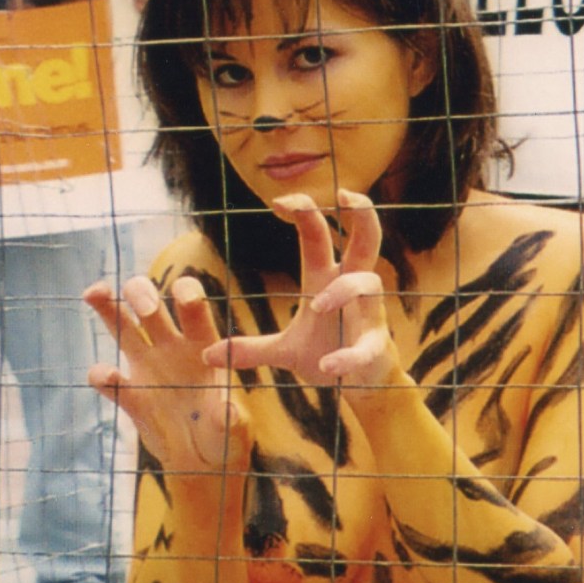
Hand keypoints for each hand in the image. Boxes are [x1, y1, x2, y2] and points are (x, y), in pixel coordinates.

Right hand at [86, 274, 250, 473]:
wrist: (203, 463)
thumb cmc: (225, 437)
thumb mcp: (234, 430)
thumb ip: (231, 418)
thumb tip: (226, 408)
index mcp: (202, 345)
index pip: (192, 306)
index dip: (187, 293)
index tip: (184, 300)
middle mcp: (171, 348)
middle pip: (149, 304)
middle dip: (142, 294)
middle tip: (146, 308)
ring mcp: (146, 368)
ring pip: (120, 327)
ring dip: (106, 307)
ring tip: (93, 292)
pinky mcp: (129, 396)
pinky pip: (107, 380)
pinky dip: (101, 376)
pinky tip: (106, 377)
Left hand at [211, 192, 398, 386]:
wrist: (358, 388)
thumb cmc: (326, 354)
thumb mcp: (283, 351)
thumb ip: (251, 349)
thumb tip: (207, 355)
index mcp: (327, 281)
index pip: (319, 236)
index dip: (304, 213)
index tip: (278, 202)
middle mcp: (352, 289)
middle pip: (366, 240)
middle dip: (361, 214)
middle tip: (345, 194)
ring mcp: (368, 315)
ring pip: (368, 283)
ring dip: (344, 289)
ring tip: (317, 305)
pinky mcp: (376, 347)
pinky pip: (365, 346)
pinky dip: (348, 355)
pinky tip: (329, 366)